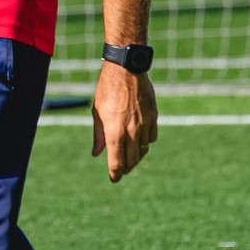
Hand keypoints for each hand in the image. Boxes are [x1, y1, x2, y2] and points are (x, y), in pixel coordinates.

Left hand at [91, 61, 157, 182]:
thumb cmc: (107, 90)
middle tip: (122, 171)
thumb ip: (98, 135)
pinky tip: (141, 142)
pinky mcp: (153, 117)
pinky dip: (146, 142)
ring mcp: (144, 125)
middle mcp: (131, 131)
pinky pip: (152, 136)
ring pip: (143, 150)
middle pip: (131, 159)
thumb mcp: (97, 112)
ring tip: (132, 159)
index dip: (115, 173)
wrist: (126, 71)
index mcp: (114, 132)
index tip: (114, 179)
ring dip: (137, 157)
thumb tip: (97, 153)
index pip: (116, 162)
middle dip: (126, 168)